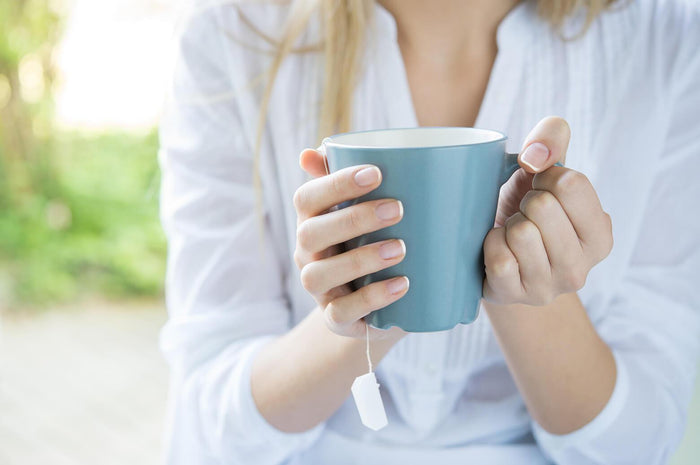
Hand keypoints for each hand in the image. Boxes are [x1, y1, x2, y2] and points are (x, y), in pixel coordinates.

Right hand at [293, 148, 408, 339]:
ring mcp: (319, 289)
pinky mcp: (336, 318)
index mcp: (313, 220)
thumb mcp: (371, 210)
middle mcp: (308, 253)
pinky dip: (371, 298)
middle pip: (311, 234)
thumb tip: (316, 148)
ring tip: (401, 249)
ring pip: (318, 275)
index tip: (376, 172)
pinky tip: (402, 285)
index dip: (335, 184)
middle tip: (397, 209)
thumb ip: (354, 178)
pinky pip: (341, 312)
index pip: (308, 197)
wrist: (385, 303)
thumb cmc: (378, 242)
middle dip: (352, 219)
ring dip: (359, 260)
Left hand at [483, 116, 612, 305]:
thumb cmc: (522, 210)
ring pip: (521, 233)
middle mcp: (581, 268)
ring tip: (511, 235)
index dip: (544, 176)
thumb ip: (551, 141)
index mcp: (600, 235)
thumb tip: (535, 156)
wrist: (494, 259)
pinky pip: (499, 257)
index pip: (571, 184)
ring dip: (506, 225)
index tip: (540, 189)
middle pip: (543, 207)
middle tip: (523, 216)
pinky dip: (489, 244)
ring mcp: (547, 288)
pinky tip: (497, 250)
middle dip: (525, 202)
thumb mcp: (542, 172)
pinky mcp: (514, 297)